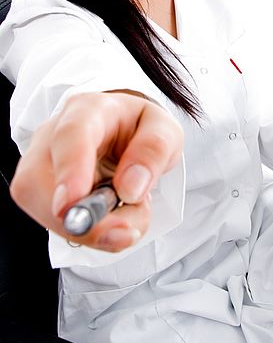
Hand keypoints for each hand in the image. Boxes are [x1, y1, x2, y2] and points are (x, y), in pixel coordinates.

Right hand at [10, 91, 182, 251]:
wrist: (124, 132)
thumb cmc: (140, 127)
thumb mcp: (165, 130)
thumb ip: (153, 150)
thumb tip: (129, 189)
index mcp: (89, 109)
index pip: (70, 135)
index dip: (69, 170)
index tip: (73, 204)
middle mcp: (54, 132)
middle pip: (38, 179)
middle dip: (78, 218)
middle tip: (125, 233)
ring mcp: (41, 163)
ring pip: (43, 208)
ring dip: (91, 229)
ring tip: (131, 215)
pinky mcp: (40, 191)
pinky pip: (53, 222)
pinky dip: (89, 231)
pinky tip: (114, 217)